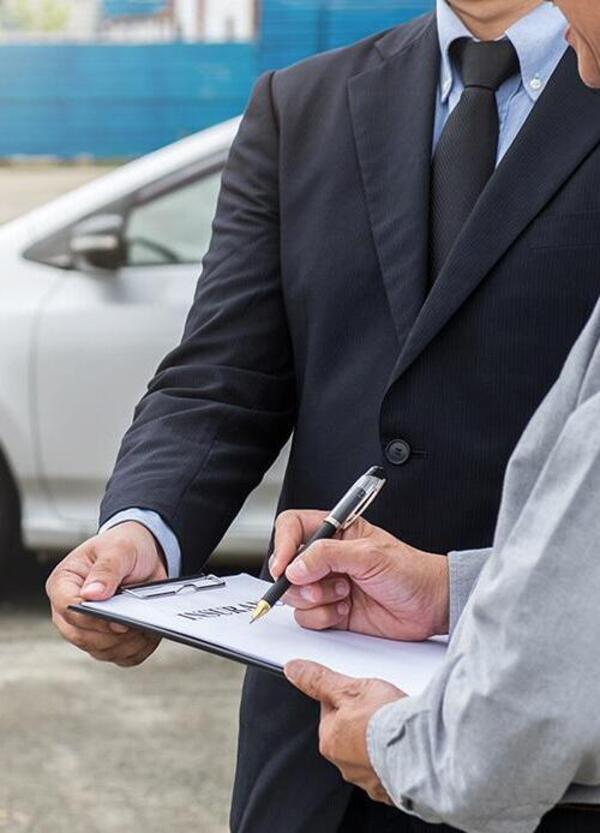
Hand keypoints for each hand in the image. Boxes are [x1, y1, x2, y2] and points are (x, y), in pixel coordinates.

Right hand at [46, 522, 166, 666]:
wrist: (145, 553)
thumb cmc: (126, 546)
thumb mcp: (119, 549)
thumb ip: (106, 570)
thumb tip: (91, 594)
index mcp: (64, 583)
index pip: (67, 609)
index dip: (91, 618)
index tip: (117, 620)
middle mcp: (70, 609)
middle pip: (81, 637)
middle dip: (110, 635)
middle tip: (134, 624)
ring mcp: (87, 627)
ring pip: (100, 651)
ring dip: (126, 644)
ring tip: (145, 627)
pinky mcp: (107, 638)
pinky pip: (119, 656)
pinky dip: (136, 650)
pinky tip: (148, 634)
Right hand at [271, 511, 448, 640]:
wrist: (430, 605)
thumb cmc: (411, 571)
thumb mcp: (370, 555)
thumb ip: (329, 556)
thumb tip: (296, 567)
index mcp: (335, 531)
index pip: (292, 527)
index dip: (282, 545)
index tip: (284, 567)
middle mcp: (326, 557)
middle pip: (287, 567)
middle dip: (301, 582)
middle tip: (324, 585)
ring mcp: (327, 584)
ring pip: (294, 595)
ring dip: (316, 600)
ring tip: (344, 595)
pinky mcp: (331, 610)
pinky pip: (307, 617)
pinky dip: (323, 618)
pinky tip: (345, 611)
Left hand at [285, 660, 403, 802]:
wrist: (421, 750)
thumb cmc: (386, 721)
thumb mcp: (350, 689)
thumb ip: (319, 680)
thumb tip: (293, 670)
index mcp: (329, 741)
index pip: (330, 712)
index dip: (346, 697)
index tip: (361, 692)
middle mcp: (344, 765)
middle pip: (349, 733)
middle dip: (362, 720)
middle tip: (381, 707)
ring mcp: (368, 780)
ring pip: (369, 753)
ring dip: (378, 741)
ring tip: (396, 725)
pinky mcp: (391, 790)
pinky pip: (389, 769)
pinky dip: (395, 758)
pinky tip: (405, 746)